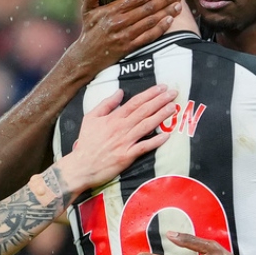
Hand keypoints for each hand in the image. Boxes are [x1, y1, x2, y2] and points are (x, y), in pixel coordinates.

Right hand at [57, 85, 176, 191]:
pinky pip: (144, 147)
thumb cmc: (86, 142)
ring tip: (173, 107)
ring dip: (161, 116)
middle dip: (160, 101)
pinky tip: (167, 135)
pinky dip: (155, 141)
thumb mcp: (90, 118)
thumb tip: (120, 92)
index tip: (162, 87)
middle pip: (144, 111)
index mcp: (113, 118)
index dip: (150, 94)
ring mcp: (125, 142)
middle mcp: (121, 128)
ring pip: (146, 126)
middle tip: (173, 93)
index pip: (135, 102)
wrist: (81, 166)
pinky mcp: (127, 156)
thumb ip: (106, 104)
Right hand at [65, 0, 182, 75]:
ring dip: (166, 12)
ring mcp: (125, 35)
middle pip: (147, 8)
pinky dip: (161, 28)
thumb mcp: (87, 13)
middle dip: (164, 0)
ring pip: (150, 21)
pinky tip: (170, 21)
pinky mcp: (129, 47)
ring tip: (178, 6)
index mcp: (111, 10)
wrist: (85, 58)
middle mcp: (119, 21)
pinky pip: (149, 36)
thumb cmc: (88, 33)